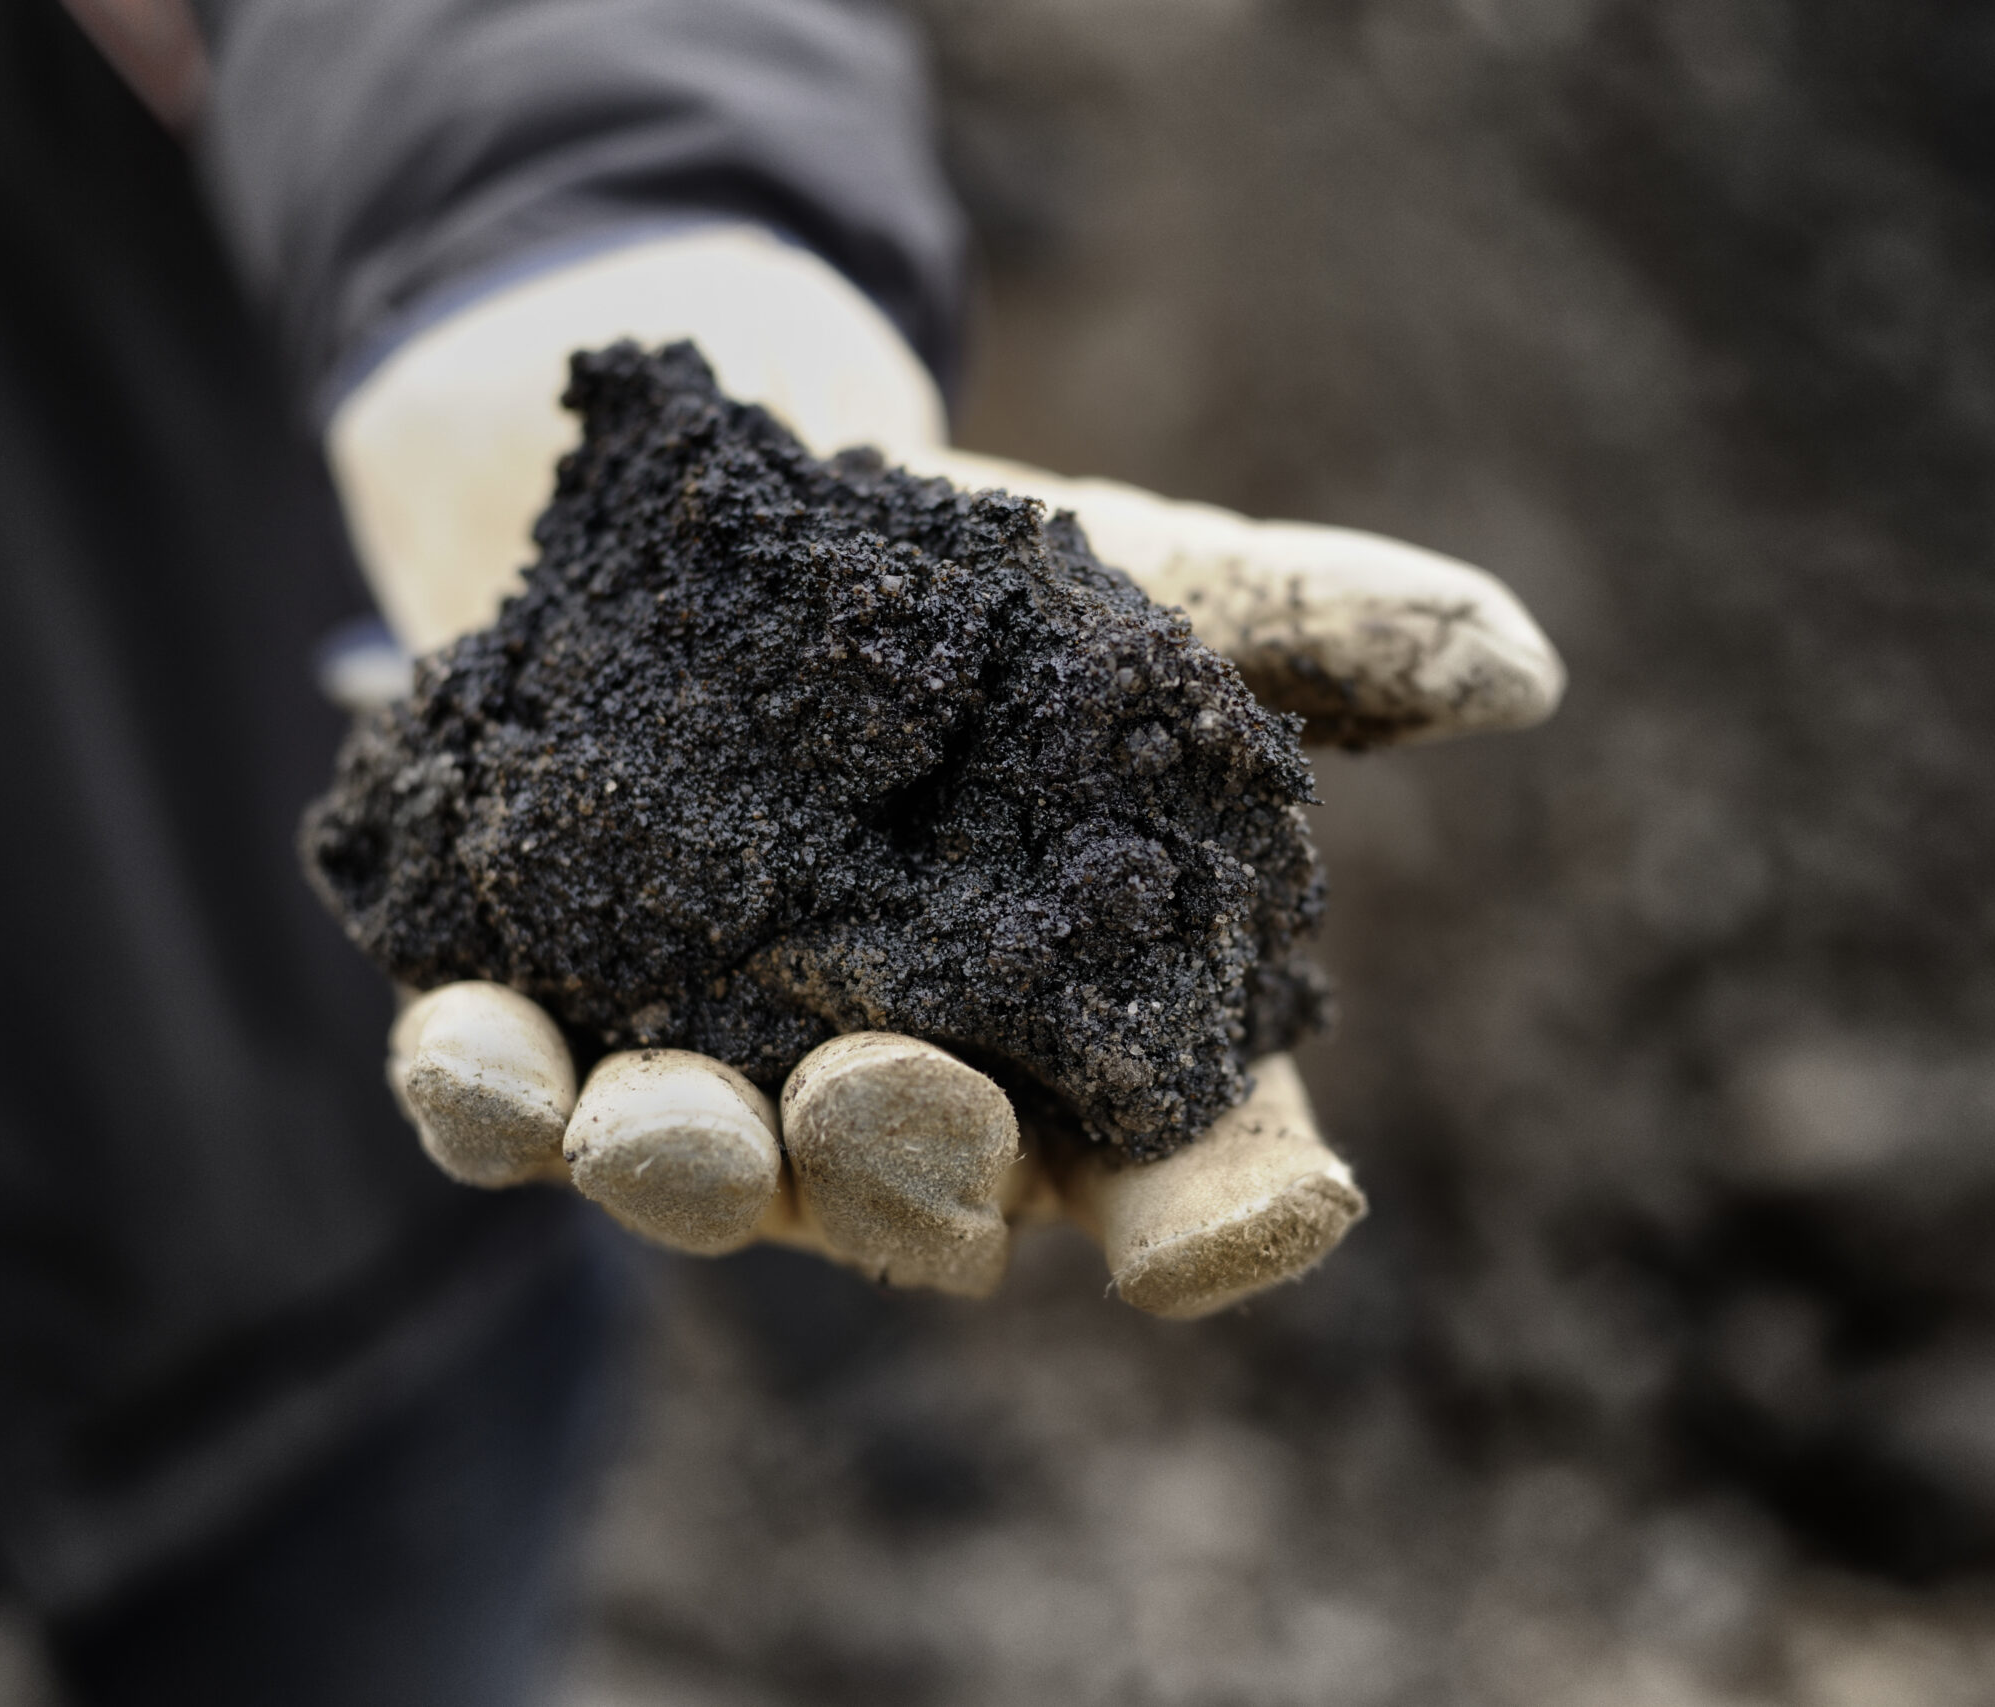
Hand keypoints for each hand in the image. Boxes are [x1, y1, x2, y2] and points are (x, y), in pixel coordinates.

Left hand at [327, 225, 1561, 1313]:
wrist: (711, 520)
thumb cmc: (969, 595)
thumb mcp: (1144, 592)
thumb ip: (1314, 631)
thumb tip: (1521, 665)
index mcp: (1086, 1044)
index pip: (1187, 1173)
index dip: (1220, 1214)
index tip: (1244, 1218)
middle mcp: (915, 1104)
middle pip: (929, 1201)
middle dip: (908, 1165)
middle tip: (887, 1086)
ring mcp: (724, 1085)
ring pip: (712, 1183)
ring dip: (682, 1168)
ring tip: (658, 1114)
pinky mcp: (546, 1032)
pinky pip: (508, 1109)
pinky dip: (489, 1092)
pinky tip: (473, 1042)